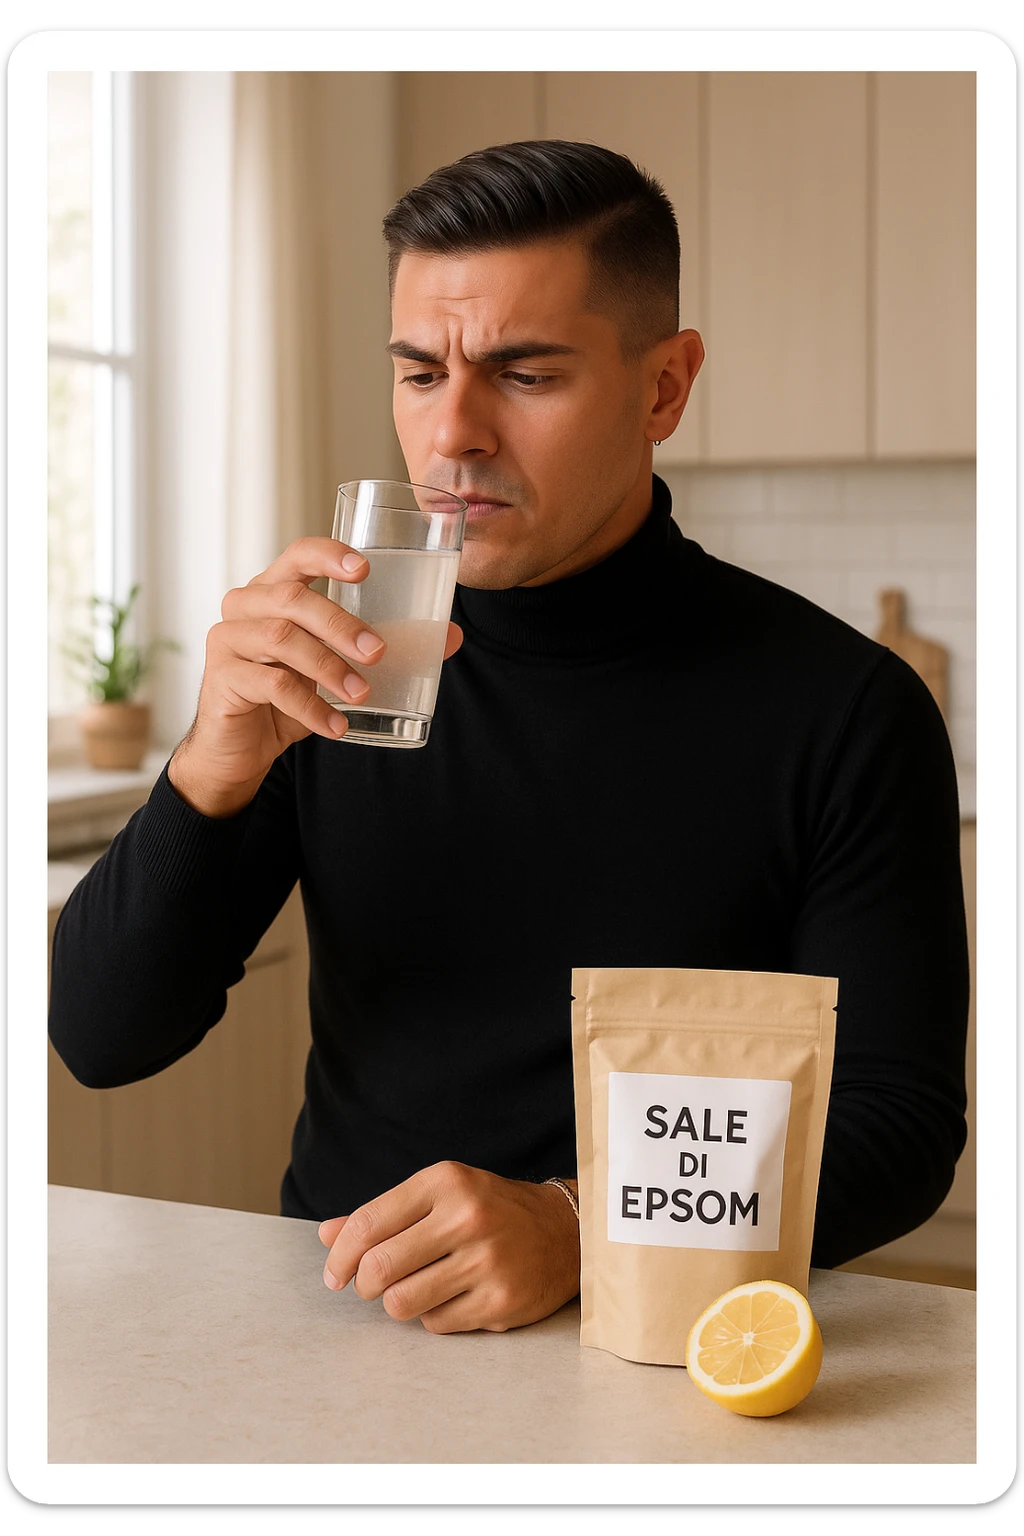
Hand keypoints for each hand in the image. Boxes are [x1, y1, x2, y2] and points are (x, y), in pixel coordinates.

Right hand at [168, 536, 462, 816]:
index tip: (364, 570)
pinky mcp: (223, 677)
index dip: (328, 555)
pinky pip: (271, 685)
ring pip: (281, 639)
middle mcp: (245, 605)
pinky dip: (310, 708)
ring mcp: (228, 639)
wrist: (241, 747)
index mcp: (273, 590)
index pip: (297, 554)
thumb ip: (382, 648)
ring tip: (361, 695)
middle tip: (378, 653)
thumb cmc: (288, 696)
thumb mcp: (335, 668)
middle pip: (292, 598)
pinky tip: (336, 725)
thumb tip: (451, 637)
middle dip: (341, 624)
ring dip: (329, 668)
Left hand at [317, 1161, 579, 1333]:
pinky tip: (450, 1296)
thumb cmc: (491, 1209)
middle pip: (379, 1267)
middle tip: (368, 1286)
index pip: (368, 1223)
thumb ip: (383, 1214)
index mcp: (445, 1182)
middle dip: (362, 1284)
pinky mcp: (500, 1302)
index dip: (339, 1255)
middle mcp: (466, 1217)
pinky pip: (435, 1324)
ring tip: (411, 1290)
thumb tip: (327, 1235)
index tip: (334, 1273)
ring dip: (395, 1303)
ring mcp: (486, 1262)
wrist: (565, 1231)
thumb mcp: (441, 1194)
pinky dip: (432, 1316)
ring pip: (401, 1302)